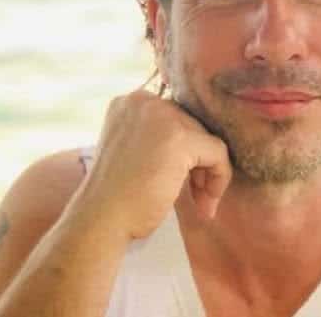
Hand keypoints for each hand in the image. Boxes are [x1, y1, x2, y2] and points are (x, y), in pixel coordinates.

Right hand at [74, 89, 232, 239]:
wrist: (101, 220)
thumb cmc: (116, 197)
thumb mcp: (134, 152)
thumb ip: (157, 139)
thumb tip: (201, 142)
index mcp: (130, 103)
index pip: (176, 117)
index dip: (185, 150)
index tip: (184, 179)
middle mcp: (144, 101)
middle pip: (193, 126)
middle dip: (198, 163)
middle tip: (194, 196)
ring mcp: (162, 116)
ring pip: (208, 139)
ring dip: (209, 174)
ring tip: (201, 204)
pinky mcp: (180, 138)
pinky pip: (218, 153)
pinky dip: (219, 178)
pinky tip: (205, 204)